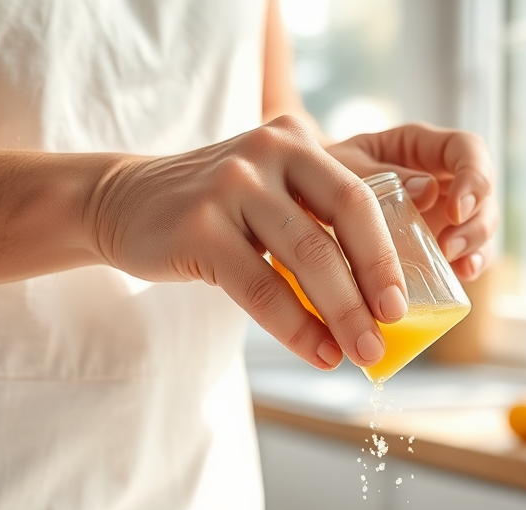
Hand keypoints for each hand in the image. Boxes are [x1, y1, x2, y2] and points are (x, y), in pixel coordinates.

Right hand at [91, 116, 408, 371]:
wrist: (123, 201)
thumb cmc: (215, 212)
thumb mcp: (270, 195)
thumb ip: (318, 221)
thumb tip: (381, 295)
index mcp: (297, 141)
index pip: (360, 196)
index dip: (388, 252)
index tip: (402, 305)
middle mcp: (269, 150)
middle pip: (343, 220)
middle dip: (372, 283)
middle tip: (390, 330)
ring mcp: (232, 184)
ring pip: (308, 256)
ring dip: (341, 314)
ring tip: (358, 353)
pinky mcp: (198, 225)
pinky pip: (261, 286)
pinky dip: (296, 327)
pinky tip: (317, 352)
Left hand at [326, 123, 497, 281]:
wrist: (303, 203)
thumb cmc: (319, 175)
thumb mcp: (339, 167)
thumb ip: (376, 175)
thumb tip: (428, 191)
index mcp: (419, 147)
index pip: (466, 148)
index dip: (473, 175)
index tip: (457, 208)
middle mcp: (439, 177)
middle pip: (483, 193)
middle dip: (476, 220)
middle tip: (450, 246)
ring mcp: (442, 213)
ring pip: (482, 225)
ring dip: (476, 245)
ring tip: (456, 264)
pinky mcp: (438, 244)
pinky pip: (466, 254)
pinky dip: (469, 265)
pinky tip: (462, 275)